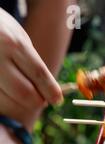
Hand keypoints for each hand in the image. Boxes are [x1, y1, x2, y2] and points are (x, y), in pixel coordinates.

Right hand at [0, 8, 62, 129]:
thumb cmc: (3, 35)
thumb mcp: (21, 42)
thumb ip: (34, 66)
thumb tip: (51, 94)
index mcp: (13, 44)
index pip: (39, 74)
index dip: (51, 91)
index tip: (57, 99)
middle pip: (24, 93)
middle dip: (37, 101)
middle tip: (41, 100)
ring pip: (8, 102)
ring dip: (20, 105)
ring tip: (22, 93)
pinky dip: (7, 102)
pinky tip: (8, 92)